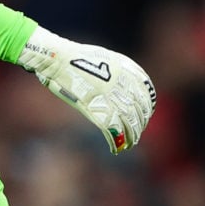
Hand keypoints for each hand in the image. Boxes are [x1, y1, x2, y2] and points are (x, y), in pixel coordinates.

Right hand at [17, 26, 155, 152]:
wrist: (58, 58)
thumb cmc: (74, 57)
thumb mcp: (103, 57)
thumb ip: (117, 71)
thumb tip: (123, 86)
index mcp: (125, 70)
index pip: (146, 93)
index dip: (147, 108)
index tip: (145, 116)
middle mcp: (121, 84)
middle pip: (139, 110)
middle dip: (140, 124)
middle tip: (137, 133)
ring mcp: (109, 97)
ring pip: (129, 123)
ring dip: (132, 136)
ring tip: (130, 143)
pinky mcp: (97, 108)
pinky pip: (113, 130)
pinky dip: (116, 142)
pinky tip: (116, 148)